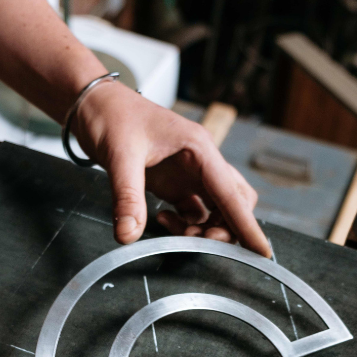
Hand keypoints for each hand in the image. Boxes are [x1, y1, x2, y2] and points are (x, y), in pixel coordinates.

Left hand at [71, 84, 271, 256]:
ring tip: (174, 232)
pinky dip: (184, 224)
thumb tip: (128, 235)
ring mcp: (189, 173)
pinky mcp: (174, 182)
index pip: (232, 194)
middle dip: (225, 229)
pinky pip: (193, 210)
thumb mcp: (119, 155)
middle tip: (198, 242)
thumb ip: (126, 197)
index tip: (263, 252)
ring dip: (203, 229)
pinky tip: (161, 220)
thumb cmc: (112, 116)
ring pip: (216, 209)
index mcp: (200, 149)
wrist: (94, 104)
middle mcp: (201, 161)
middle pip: (233, 203)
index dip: (247, 226)